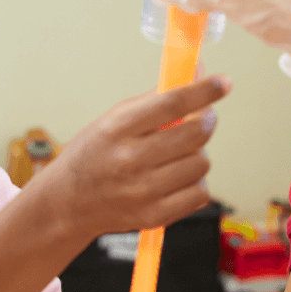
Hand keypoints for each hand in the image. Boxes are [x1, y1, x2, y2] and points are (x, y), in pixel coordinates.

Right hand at [40, 76, 229, 237]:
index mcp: (118, 129)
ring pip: (202, 163)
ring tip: (178, 154)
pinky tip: (177, 177)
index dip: (203, 90)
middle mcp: (130, 160)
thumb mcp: (113, 118)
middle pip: (195, 133)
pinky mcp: (154, 216)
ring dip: (197, 153)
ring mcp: (142, 191)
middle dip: (206, 120)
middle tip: (202, 117)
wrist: (68, 202)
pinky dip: (195, 182)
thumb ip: (155, 99)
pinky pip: (200, 193)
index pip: (172, 103)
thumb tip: (195, 75)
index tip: (222, 82)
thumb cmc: (93, 154)